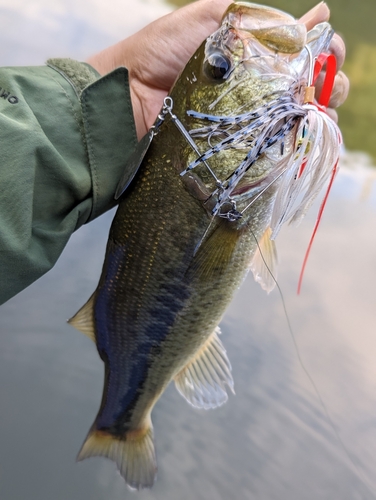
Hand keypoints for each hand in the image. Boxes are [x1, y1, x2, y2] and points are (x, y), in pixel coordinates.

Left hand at [88, 0, 348, 139]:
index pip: (301, 52)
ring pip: (296, 120)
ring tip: (321, 111)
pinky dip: (294, 145)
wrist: (128, 96)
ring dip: (319, 115)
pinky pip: (271, 149)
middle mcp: (253, 87)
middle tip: (327, 86)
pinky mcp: (234, 148)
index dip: (323, 51)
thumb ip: (256, 21)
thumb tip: (312, 19)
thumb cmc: (160, 51)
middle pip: (306, 87)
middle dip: (329, 84)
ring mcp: (245, 120)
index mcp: (252, 54)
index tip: (330, 52)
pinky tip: (305, 138)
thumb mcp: (208, 18)